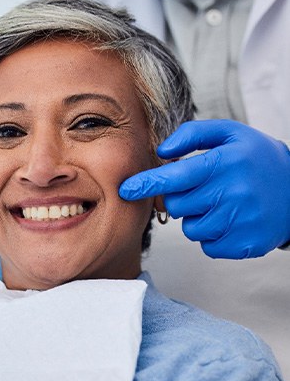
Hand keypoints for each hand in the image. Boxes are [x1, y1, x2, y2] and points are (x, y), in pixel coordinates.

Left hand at [119, 120, 289, 258]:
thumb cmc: (256, 159)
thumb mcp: (229, 134)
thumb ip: (192, 134)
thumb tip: (162, 151)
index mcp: (224, 163)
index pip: (174, 176)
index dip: (146, 184)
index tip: (125, 190)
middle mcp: (232, 193)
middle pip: (177, 206)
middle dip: (182, 199)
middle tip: (204, 189)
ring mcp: (240, 221)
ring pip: (191, 228)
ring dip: (198, 218)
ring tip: (222, 204)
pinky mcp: (244, 245)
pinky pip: (207, 246)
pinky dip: (213, 235)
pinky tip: (231, 220)